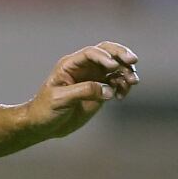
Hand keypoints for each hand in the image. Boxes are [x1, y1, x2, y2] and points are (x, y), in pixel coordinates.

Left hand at [21, 42, 139, 140]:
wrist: (44, 125)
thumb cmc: (46, 109)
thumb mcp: (61, 99)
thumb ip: (84, 91)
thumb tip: (108, 89)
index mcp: (71, 65)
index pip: (91, 53)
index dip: (104, 56)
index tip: (113, 66)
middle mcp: (84, 68)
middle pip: (107, 53)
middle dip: (121, 55)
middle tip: (133, 61)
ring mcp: (94, 78)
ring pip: (115, 68)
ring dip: (126, 72)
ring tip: (132, 82)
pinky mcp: (100, 91)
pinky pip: (117, 83)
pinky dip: (124, 86)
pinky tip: (122, 95)